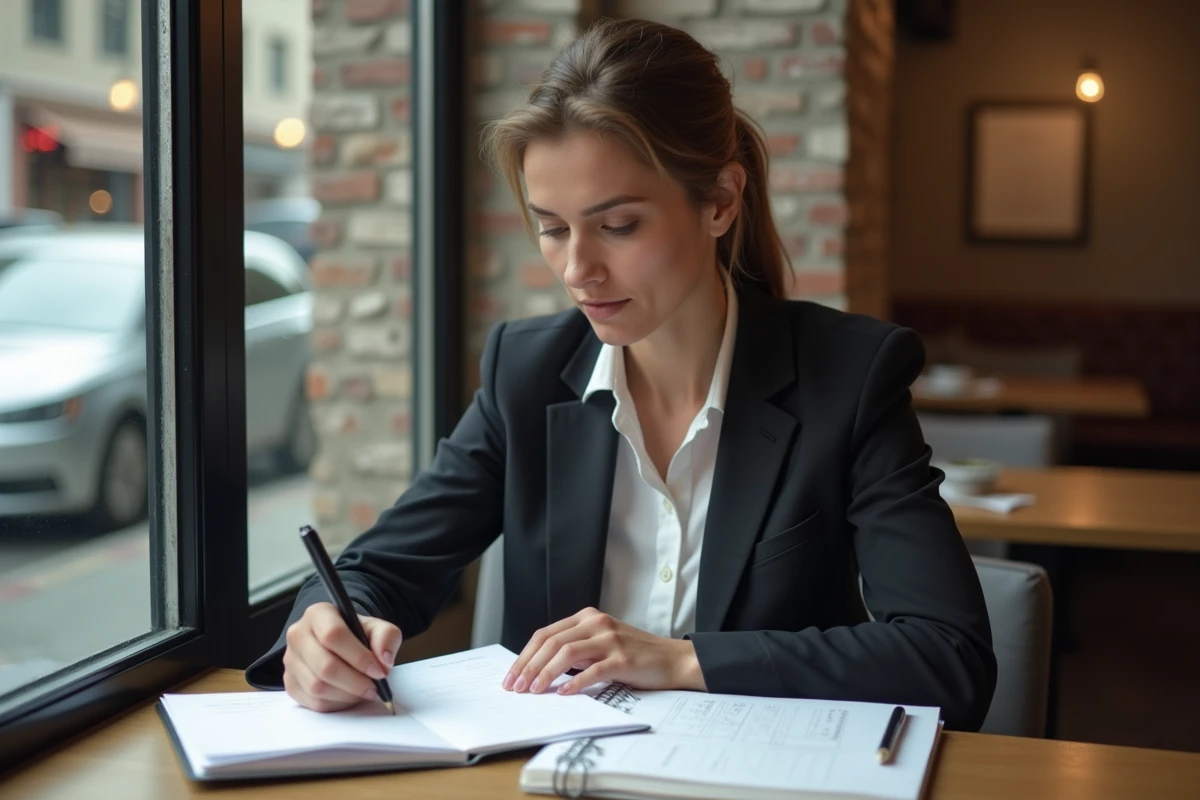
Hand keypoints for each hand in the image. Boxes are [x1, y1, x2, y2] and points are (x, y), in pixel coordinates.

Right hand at [282, 602, 402, 712]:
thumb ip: (386, 637)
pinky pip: (313, 702)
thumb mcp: (377, 628)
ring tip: (363, 691)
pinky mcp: (290, 684)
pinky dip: (336, 704)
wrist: (340, 645)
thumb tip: (384, 660)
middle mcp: (298, 635)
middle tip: (374, 688)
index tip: (378, 671)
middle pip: (325, 666)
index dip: (359, 657)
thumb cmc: (357, 635)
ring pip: (318, 687)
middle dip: (355, 682)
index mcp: (318, 614)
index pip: (333, 634)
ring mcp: (291, 661)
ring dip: (346, 695)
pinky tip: (348, 695)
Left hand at [502, 607, 705, 695]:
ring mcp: (610, 639)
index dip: (525, 655)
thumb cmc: (634, 655)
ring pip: (567, 652)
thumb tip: (539, 669)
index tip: (511, 676)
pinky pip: (592, 670)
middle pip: (551, 642)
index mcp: (587, 618)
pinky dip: (574, 682)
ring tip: (533, 691)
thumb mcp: (600, 645)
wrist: (672, 659)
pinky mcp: (623, 658)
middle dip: (528, 665)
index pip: (545, 634)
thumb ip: (575, 650)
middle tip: (515, 687)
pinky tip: (563, 693)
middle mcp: (596, 623)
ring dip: (545, 673)